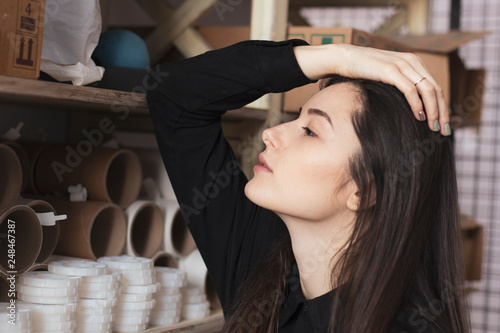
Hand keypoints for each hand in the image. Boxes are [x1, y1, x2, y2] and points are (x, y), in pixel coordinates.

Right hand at [294, 44, 448, 135]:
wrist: (344, 58)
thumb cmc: (363, 72)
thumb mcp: (387, 78)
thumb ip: (400, 86)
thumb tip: (411, 108)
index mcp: (414, 63)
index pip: (435, 87)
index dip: (442, 107)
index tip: (443, 125)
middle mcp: (412, 62)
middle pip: (436, 90)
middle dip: (442, 112)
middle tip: (443, 131)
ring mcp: (402, 64)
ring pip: (427, 90)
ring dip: (433, 110)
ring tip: (433, 127)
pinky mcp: (391, 70)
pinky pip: (410, 90)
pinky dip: (417, 104)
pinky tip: (419, 116)